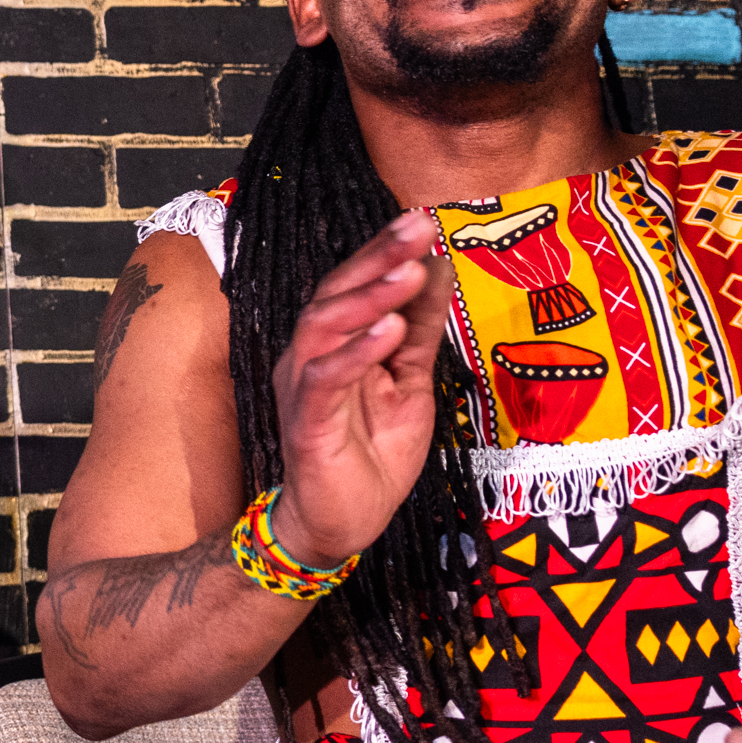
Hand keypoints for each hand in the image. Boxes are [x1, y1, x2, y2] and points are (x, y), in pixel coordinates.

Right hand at [269, 208, 453, 564]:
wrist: (343, 523)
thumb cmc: (370, 454)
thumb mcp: (410, 384)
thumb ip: (417, 331)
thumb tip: (438, 271)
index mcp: (332, 344)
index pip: (353, 284)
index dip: (383, 250)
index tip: (422, 219)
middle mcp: (309, 357)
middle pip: (333, 292)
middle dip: (376, 256)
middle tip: (416, 227)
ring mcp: (303, 388)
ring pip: (323, 326)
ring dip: (367, 296)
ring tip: (408, 272)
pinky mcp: (306, 422)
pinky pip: (325, 379)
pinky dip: (355, 352)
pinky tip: (387, 331)